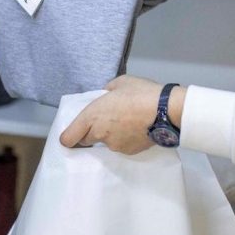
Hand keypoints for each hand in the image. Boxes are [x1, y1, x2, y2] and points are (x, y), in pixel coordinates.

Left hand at [59, 76, 186, 154]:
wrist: (166, 112)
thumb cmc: (142, 93)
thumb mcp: (120, 82)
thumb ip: (107, 90)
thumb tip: (106, 94)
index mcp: (92, 115)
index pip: (69, 137)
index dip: (68, 138)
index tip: (70, 137)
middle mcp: (99, 133)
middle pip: (86, 141)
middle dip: (90, 134)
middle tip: (101, 123)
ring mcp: (113, 145)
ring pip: (105, 143)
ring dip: (110, 136)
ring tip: (126, 122)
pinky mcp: (127, 152)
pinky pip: (121, 146)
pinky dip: (125, 139)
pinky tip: (136, 129)